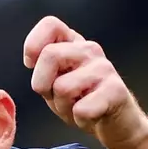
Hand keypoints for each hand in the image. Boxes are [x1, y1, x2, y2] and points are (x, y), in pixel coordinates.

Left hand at [22, 16, 147, 148]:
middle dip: (43, 85)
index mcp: (73, 44)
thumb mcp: (55, 82)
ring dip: (64, 107)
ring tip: (77, 106)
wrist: (116, 123)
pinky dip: (80, 119)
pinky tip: (91, 115)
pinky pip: (81, 109)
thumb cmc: (83, 101)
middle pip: (49, 55)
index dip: (33, 45)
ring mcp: (104, 68)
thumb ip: (43, 67)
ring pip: (62, 87)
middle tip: (58, 97)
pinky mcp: (115, 90)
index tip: (33, 65)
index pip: (50, 25)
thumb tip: (31, 59)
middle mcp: (89, 50)